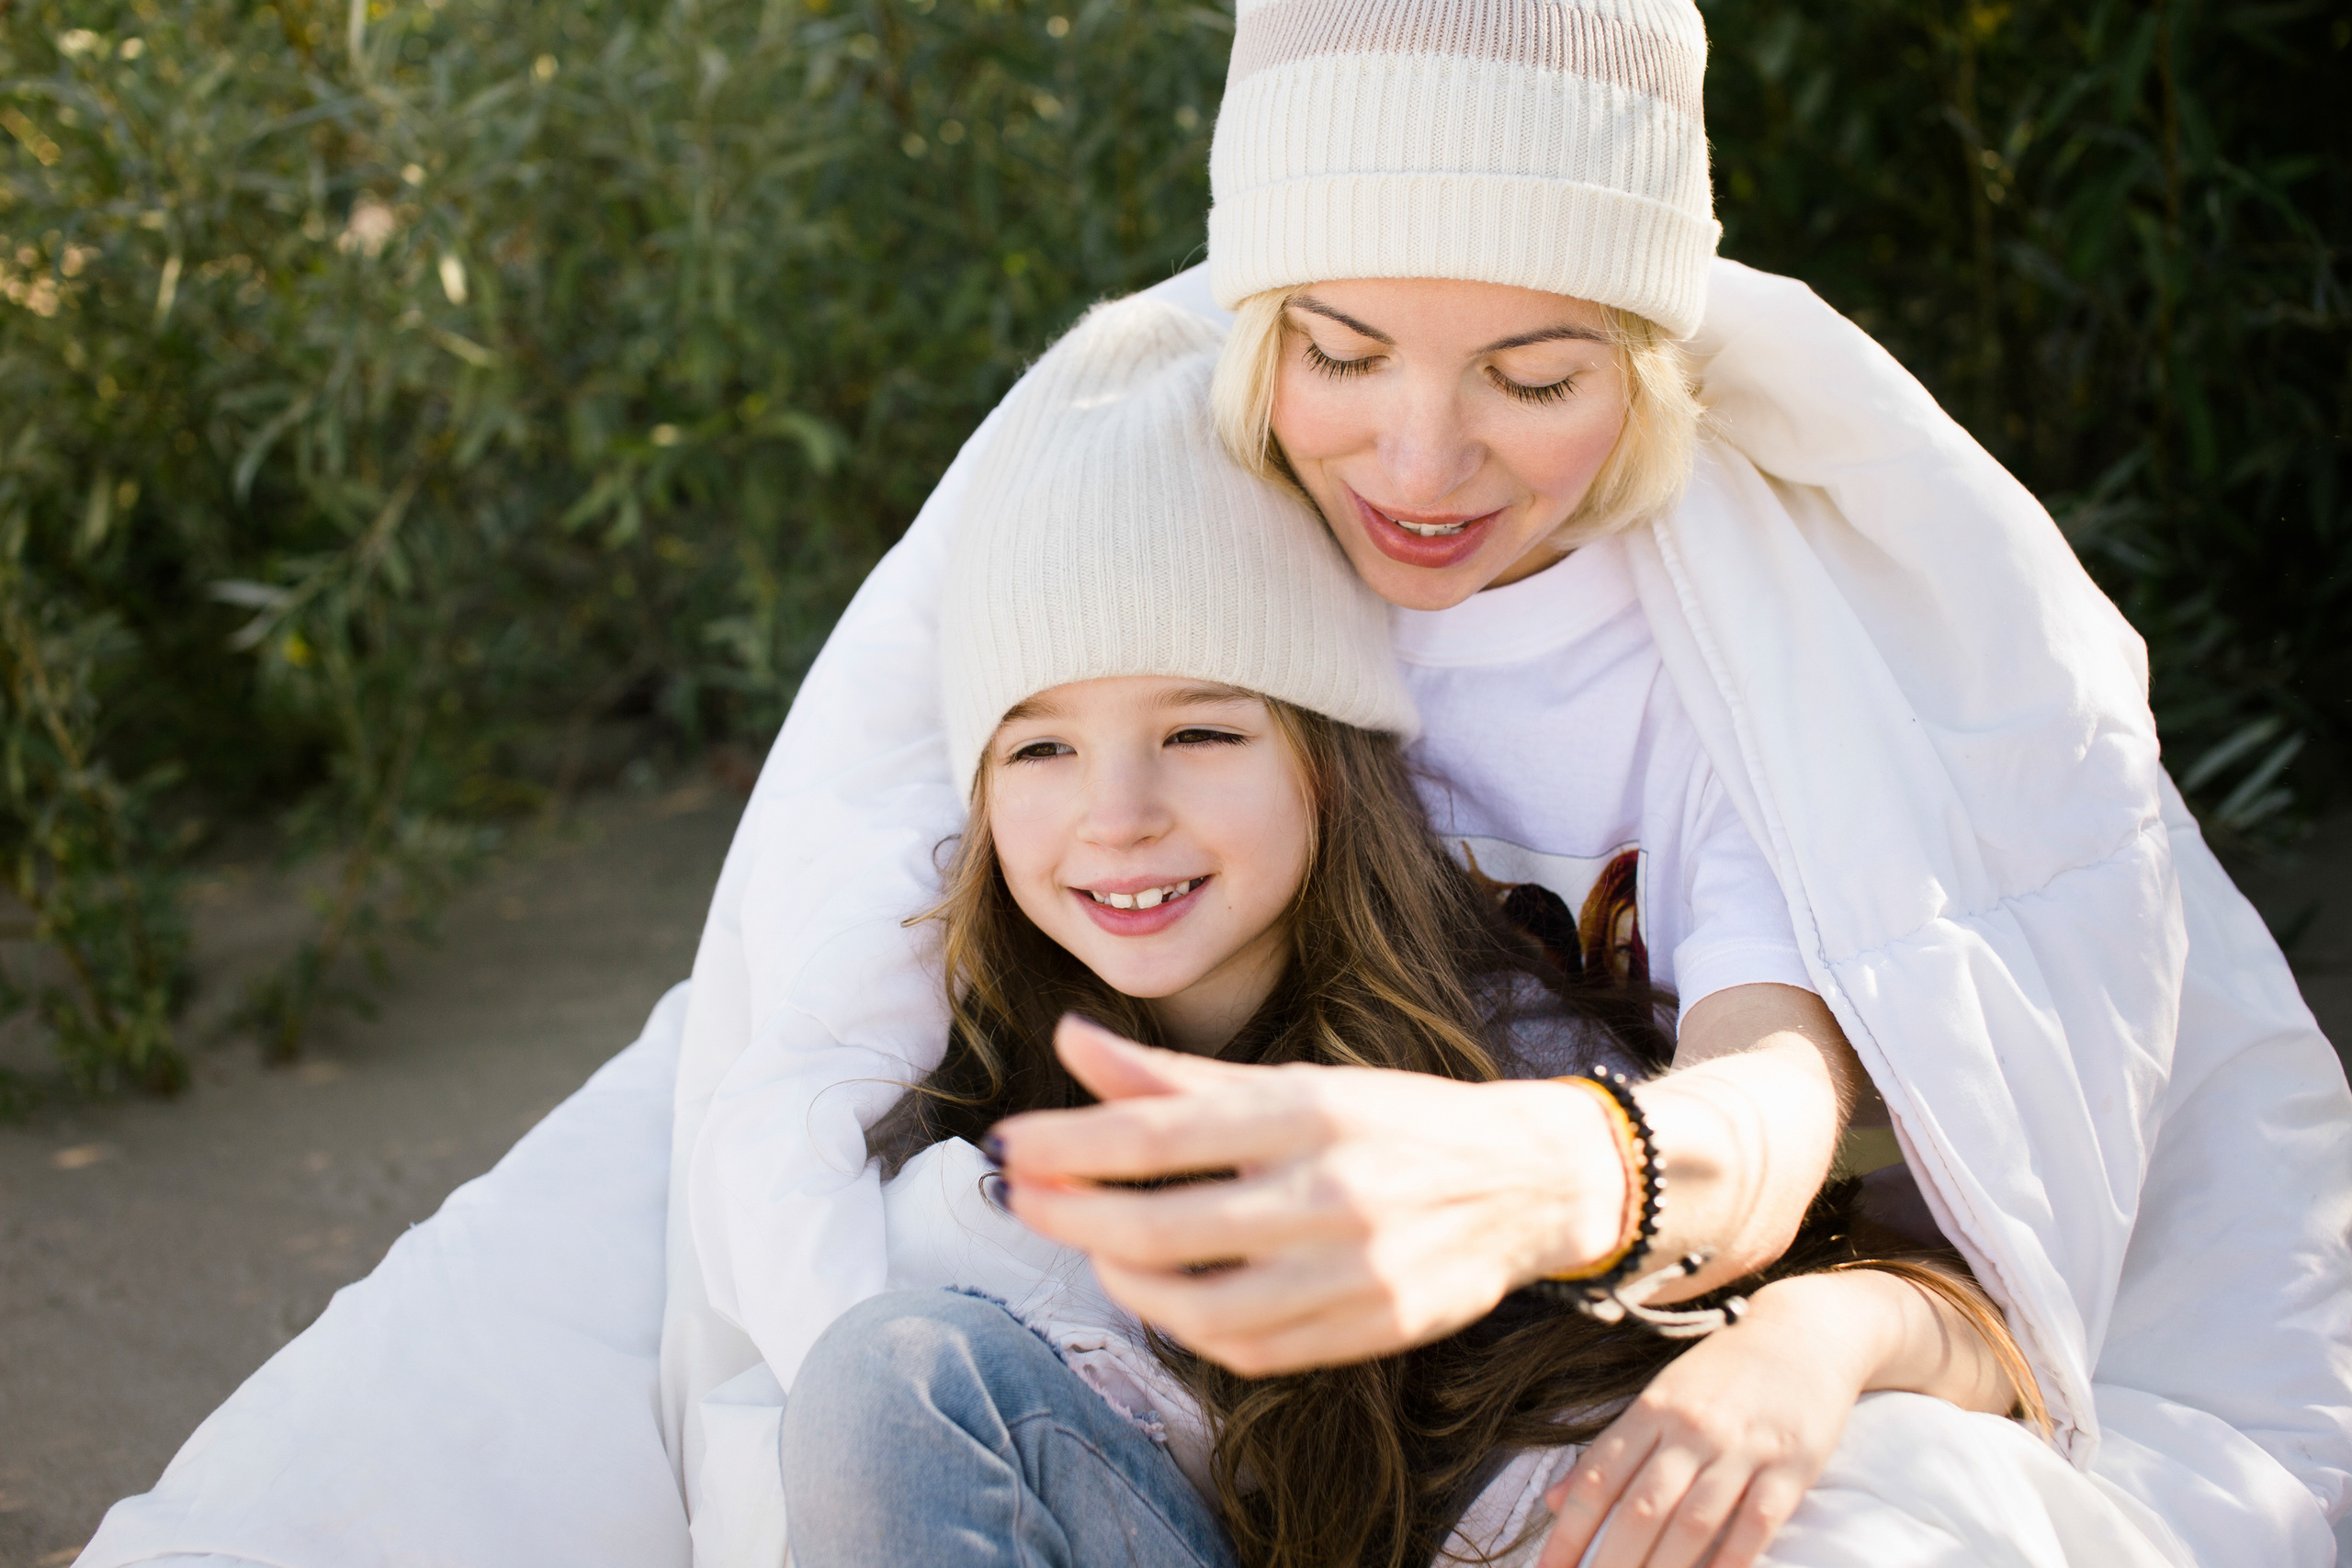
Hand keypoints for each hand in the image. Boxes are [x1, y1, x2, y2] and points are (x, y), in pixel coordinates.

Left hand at [991, 1016, 1630, 1375]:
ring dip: (1119, 1277)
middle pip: (1161, 1223)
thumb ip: (1175, 1074)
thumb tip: (1070, 1040)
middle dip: (1069, 1215)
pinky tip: (1159, 1292)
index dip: (1069, 1141)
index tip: (1009, 1143)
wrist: (1526, 1181)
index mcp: (1306, 1113)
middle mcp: (1328, 1191)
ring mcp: (1351, 1270)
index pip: (1158, 1130)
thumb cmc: (1393, 1120)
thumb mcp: (1293, 1081)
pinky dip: (1185, 1325)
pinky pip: (1247, 1347)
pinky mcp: (1369, 1328)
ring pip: (1195, 1304)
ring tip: (1091, 1244)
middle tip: (1019, 1198)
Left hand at [1537, 1276, 1876, 1567]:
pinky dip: (1730, 1560)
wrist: (1805, 1330)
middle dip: (1610, 1563)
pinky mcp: (1791, 1465)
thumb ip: (1611, 1447)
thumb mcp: (1660, 1394)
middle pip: (1640, 1508)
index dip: (1568, 1532)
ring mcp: (1742, 1447)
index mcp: (1652, 1408)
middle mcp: (1691, 1428)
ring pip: (1693, 1523)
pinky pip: (1756, 1524)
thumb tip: (1555, 1498)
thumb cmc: (1724, 1368)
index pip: (1598, 1478)